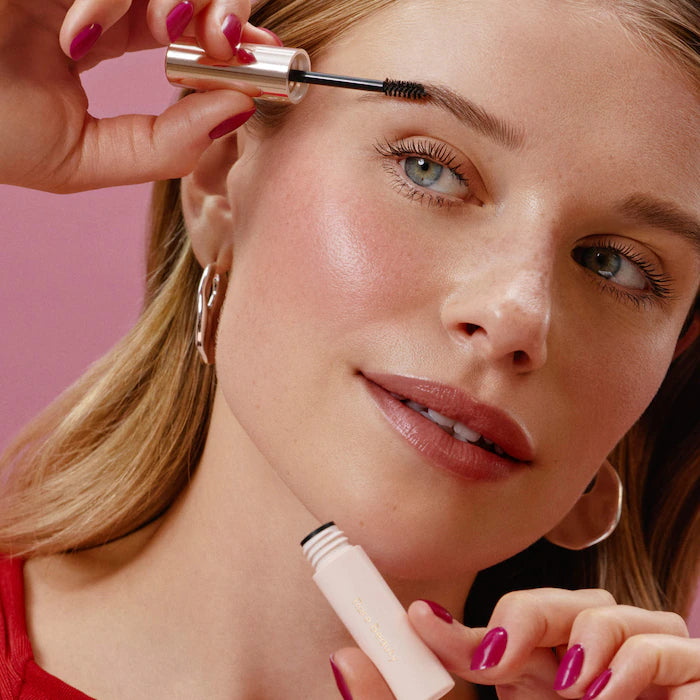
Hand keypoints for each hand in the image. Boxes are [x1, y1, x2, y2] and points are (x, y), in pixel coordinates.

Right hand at [0, 0, 278, 191]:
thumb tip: (238, 113)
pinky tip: (104, 26)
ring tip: (183, 33)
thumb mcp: (83, 157)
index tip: (262, 63)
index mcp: (89, 28)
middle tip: (232, 41)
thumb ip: (163, 144)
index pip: (177, 20)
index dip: (223, 39)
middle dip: (215, 7)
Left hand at [331, 589, 699, 698]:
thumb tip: (343, 659)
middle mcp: (590, 671)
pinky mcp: (690, 685)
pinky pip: (672, 643)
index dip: (464, 619)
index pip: (506, 624)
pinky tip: (607, 697)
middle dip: (527, 613)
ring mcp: (643, 678)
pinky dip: (639, 660)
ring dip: (584, 641)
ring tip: (568, 693)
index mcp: (540, 681)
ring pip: (614, 612)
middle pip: (564, 602)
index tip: (417, 622)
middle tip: (492, 658)